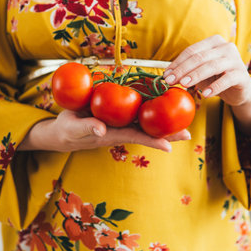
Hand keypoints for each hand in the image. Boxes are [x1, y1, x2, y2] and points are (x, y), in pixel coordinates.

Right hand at [18, 110, 190, 152]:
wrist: (63, 131)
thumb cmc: (68, 132)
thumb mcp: (74, 129)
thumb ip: (87, 128)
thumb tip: (101, 130)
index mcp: (112, 134)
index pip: (137, 137)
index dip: (153, 141)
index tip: (169, 147)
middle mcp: (120, 129)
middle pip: (148, 132)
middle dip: (167, 133)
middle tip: (188, 134)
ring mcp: (120, 123)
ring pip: (145, 122)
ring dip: (163, 122)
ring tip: (182, 121)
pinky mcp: (117, 115)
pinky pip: (135, 112)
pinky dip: (148, 108)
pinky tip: (159, 103)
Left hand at [163, 35, 250, 134]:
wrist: (240, 90)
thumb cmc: (217, 77)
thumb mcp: (200, 72)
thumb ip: (187, 70)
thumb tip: (167, 75)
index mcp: (214, 42)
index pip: (192, 51)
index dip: (177, 63)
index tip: (166, 75)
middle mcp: (226, 47)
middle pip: (199, 57)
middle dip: (182, 70)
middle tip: (170, 81)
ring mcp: (235, 60)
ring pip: (211, 66)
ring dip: (195, 76)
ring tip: (184, 85)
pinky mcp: (241, 74)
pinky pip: (226, 80)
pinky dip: (214, 87)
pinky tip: (205, 94)